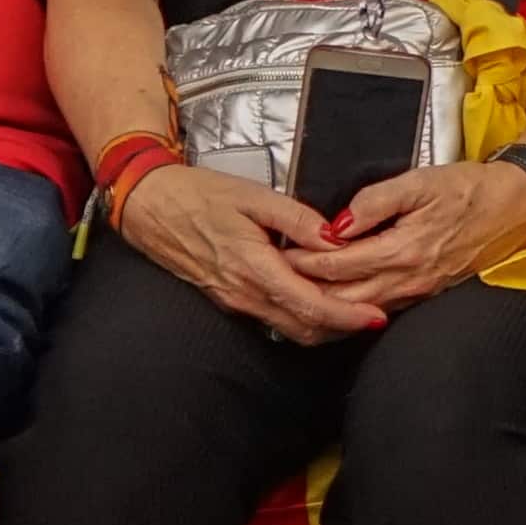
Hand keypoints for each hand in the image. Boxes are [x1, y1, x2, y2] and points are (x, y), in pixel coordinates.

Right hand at [119, 159, 378, 341]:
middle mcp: (244, 293)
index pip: (310, 305)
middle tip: (375, 316)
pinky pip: (271, 318)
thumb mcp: (253, 196)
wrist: (149, 206)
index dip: (347, 317)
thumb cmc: (199, 195)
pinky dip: (300, 317)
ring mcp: (234, 300)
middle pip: (303, 328)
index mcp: (254, 266)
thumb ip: (296, 219)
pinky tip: (318, 300)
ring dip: (323, 326)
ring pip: (287, 327)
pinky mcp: (228, 299)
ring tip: (355, 310)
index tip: (376, 317)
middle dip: (342, 329)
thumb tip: (333, 239)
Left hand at [289, 157, 525, 312]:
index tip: (278, 251)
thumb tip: (338, 222)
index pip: (338, 264)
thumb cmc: (471, 190)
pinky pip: (380, 308)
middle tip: (274, 276)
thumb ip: (376, 200)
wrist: (518, 207)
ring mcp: (418, 292)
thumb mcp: (421, 181)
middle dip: (305, 289)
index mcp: (403, 249)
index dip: (303, 260)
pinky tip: (335, 299)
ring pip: (359, 309)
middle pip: (342, 297)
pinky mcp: (425, 294)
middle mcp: (408, 279)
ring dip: (325, 303)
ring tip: (295, 290)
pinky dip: (351, 307)